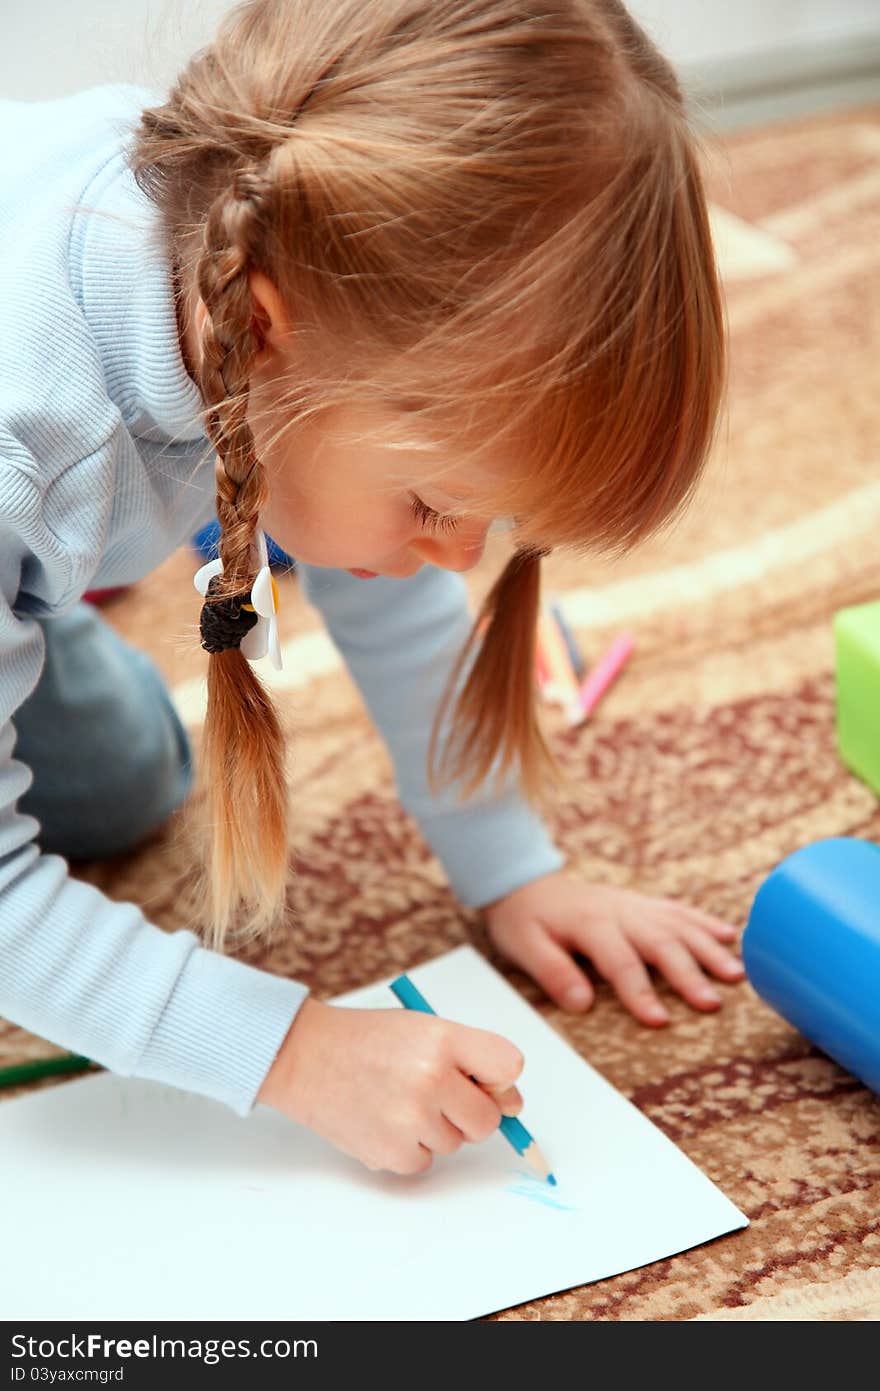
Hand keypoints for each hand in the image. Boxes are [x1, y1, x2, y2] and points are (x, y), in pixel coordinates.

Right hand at [257, 996, 524, 1174]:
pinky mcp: (392, 1152)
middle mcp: (432, 1077)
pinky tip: (383, 1120)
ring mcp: (411, 1118)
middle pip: (488, 1119)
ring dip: (435, 1130)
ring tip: (397, 1100)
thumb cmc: (367, 1041)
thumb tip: (511, 1104)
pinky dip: (409, 1149)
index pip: (509, 1066)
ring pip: (455, 1143)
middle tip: (435, 1095)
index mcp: (443, 1038)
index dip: (499, 1079)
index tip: (484, 1081)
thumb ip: (469, 1058)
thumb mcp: (422, 1028)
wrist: (304, 1056)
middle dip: (469, 1113)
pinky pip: (425, 1163)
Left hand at [483, 869, 744, 1025]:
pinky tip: (731, 937)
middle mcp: (619, 911)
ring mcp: (634, 904)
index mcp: (590, 923)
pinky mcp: (642, 903)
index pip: (619, 961)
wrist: (524, 882)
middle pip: (659, 941)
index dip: (639, 992)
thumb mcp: (524, 946)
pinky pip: (678, 910)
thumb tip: (582, 1004)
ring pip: (678, 925)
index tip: (659, 1021)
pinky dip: (705, 923)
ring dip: (708, 949)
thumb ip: (553, 972)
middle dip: (688, 973)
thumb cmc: (524, 921)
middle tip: (712, 1004)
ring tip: (736, 975)